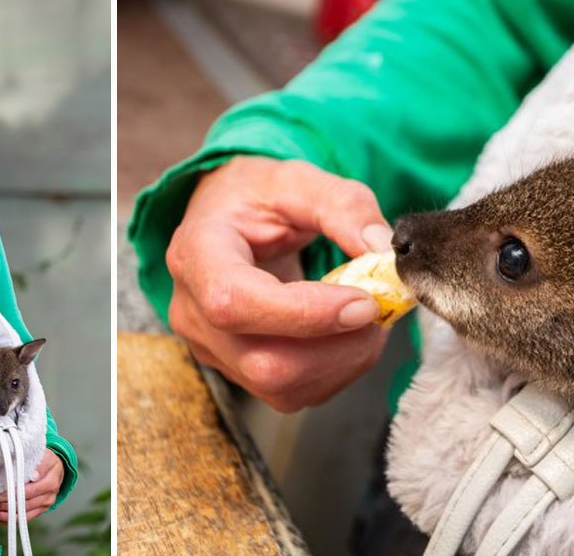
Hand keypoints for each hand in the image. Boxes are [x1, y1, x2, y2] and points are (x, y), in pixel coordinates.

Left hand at [0, 451, 64, 523]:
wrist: (56, 468)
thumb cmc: (44, 460)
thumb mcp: (42, 455)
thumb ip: (37, 464)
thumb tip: (33, 475)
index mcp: (50, 480)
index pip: (29, 491)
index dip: (12, 494)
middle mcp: (50, 494)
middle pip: (25, 504)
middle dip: (5, 505)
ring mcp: (46, 503)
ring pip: (23, 513)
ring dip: (4, 514)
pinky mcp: (41, 510)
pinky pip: (23, 519)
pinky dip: (9, 519)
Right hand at [166, 156, 393, 411]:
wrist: (227, 218)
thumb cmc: (254, 197)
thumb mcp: (297, 179)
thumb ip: (342, 205)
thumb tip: (380, 249)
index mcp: (196, 254)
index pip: (236, 303)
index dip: (304, 314)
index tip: (364, 300)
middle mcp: (193, 312)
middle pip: (264, 363)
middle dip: (339, 345)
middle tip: (379, 307)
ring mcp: (212, 349)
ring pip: (283, 388)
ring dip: (344, 360)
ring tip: (368, 315)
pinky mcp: (238, 371)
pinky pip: (293, 393)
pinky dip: (337, 370)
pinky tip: (348, 333)